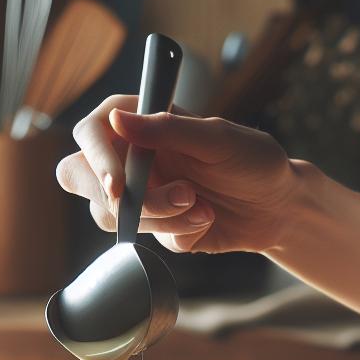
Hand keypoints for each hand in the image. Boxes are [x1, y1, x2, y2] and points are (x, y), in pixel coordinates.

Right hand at [55, 95, 299, 252]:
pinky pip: (147, 240)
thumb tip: (115, 119)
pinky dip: (181, 233)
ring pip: (113, 216)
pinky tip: (207, 220)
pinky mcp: (155, 228)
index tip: (120, 186)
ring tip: (202, 205)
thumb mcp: (218, 138)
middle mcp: (131, 158)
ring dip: (161, 216)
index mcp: (140, 123)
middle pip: (79, 178)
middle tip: (174, 198)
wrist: (279, 206)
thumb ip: (167, 129)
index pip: (90, 133)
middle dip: (121, 198)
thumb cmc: (254, 160)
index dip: (95, 159)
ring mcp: (139, 195)